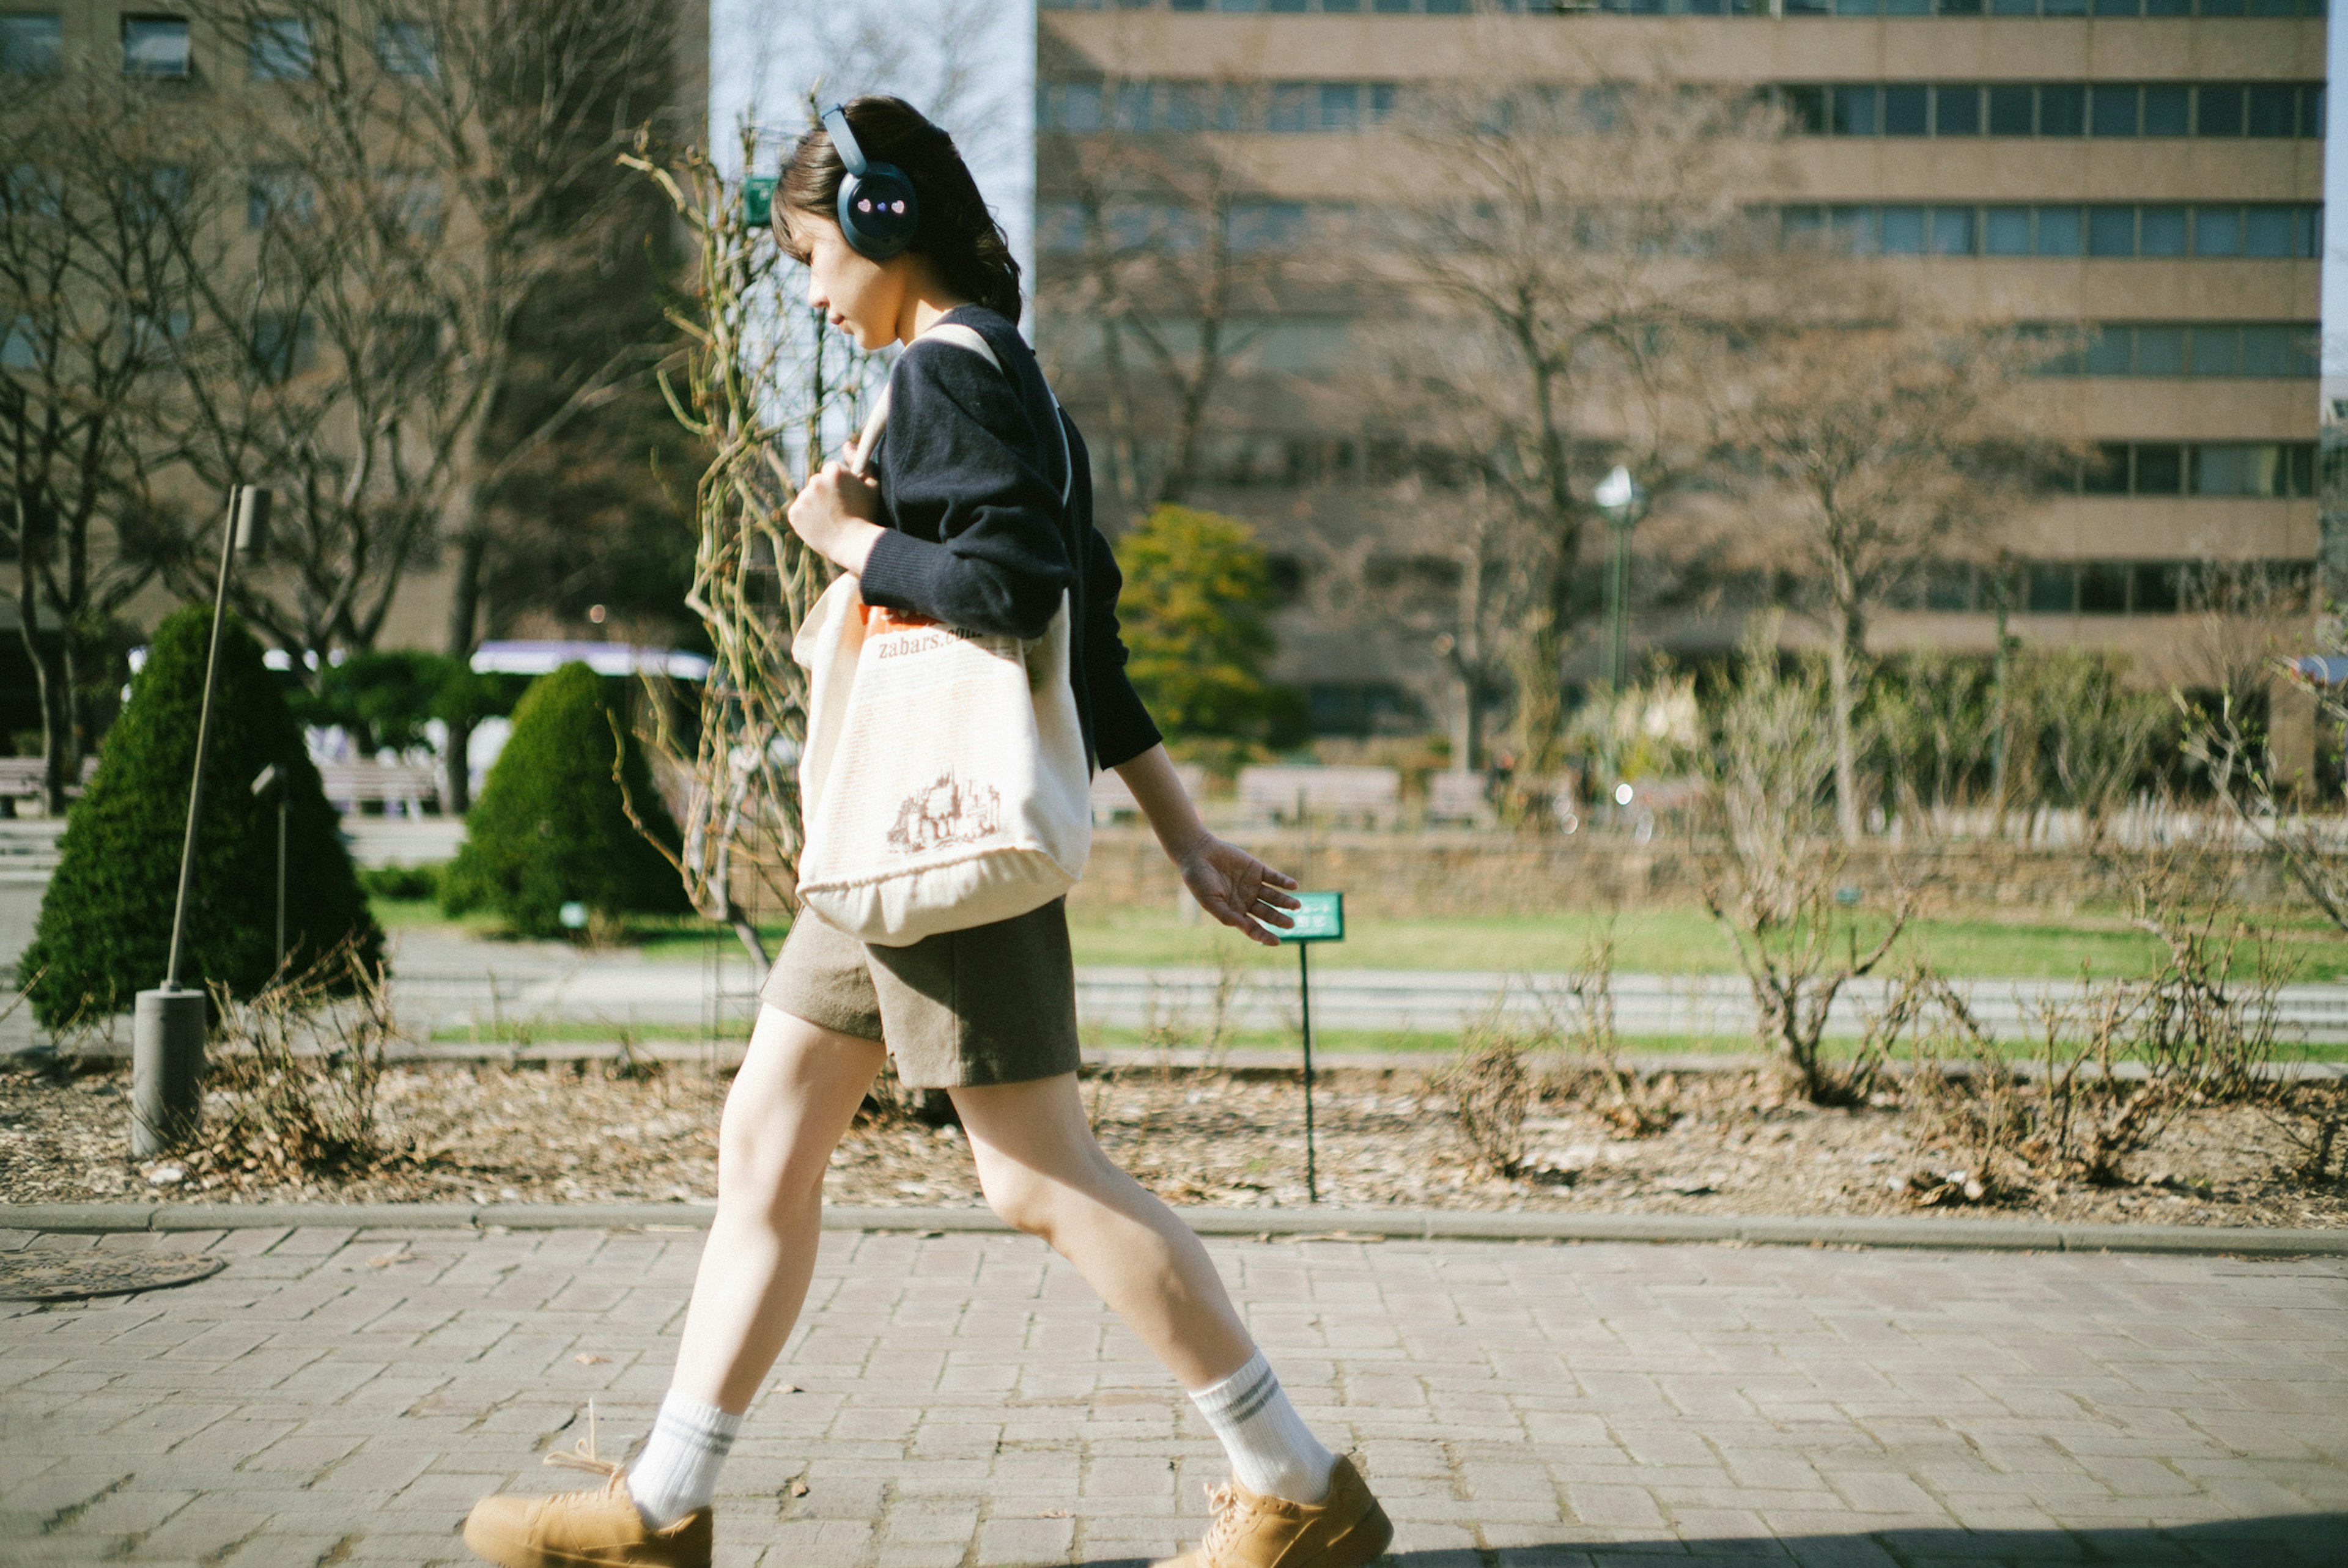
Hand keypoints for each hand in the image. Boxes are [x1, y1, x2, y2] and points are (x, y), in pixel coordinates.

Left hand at [786, 460, 884, 573]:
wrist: (854, 544)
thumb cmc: (867, 515)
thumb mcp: (872, 487)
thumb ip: (862, 462)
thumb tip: (847, 444)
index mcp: (833, 471)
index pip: (831, 471)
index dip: (840, 485)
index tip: (847, 498)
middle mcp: (815, 481)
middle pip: (818, 483)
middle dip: (826, 494)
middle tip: (839, 511)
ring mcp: (803, 497)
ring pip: (808, 498)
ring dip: (815, 506)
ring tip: (830, 521)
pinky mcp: (794, 513)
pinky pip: (799, 512)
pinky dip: (806, 518)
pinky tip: (820, 526)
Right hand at [1176, 834, 1300, 947]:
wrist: (1197, 854)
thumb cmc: (1199, 881)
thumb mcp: (1210, 901)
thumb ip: (1226, 915)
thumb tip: (1244, 927)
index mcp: (1235, 911)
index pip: (1253, 927)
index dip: (1264, 935)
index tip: (1276, 942)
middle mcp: (1246, 900)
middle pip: (1267, 913)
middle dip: (1279, 919)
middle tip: (1291, 924)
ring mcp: (1253, 885)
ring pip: (1273, 896)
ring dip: (1285, 901)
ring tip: (1296, 906)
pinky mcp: (1257, 869)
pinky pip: (1273, 877)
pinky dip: (1283, 881)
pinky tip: (1293, 886)